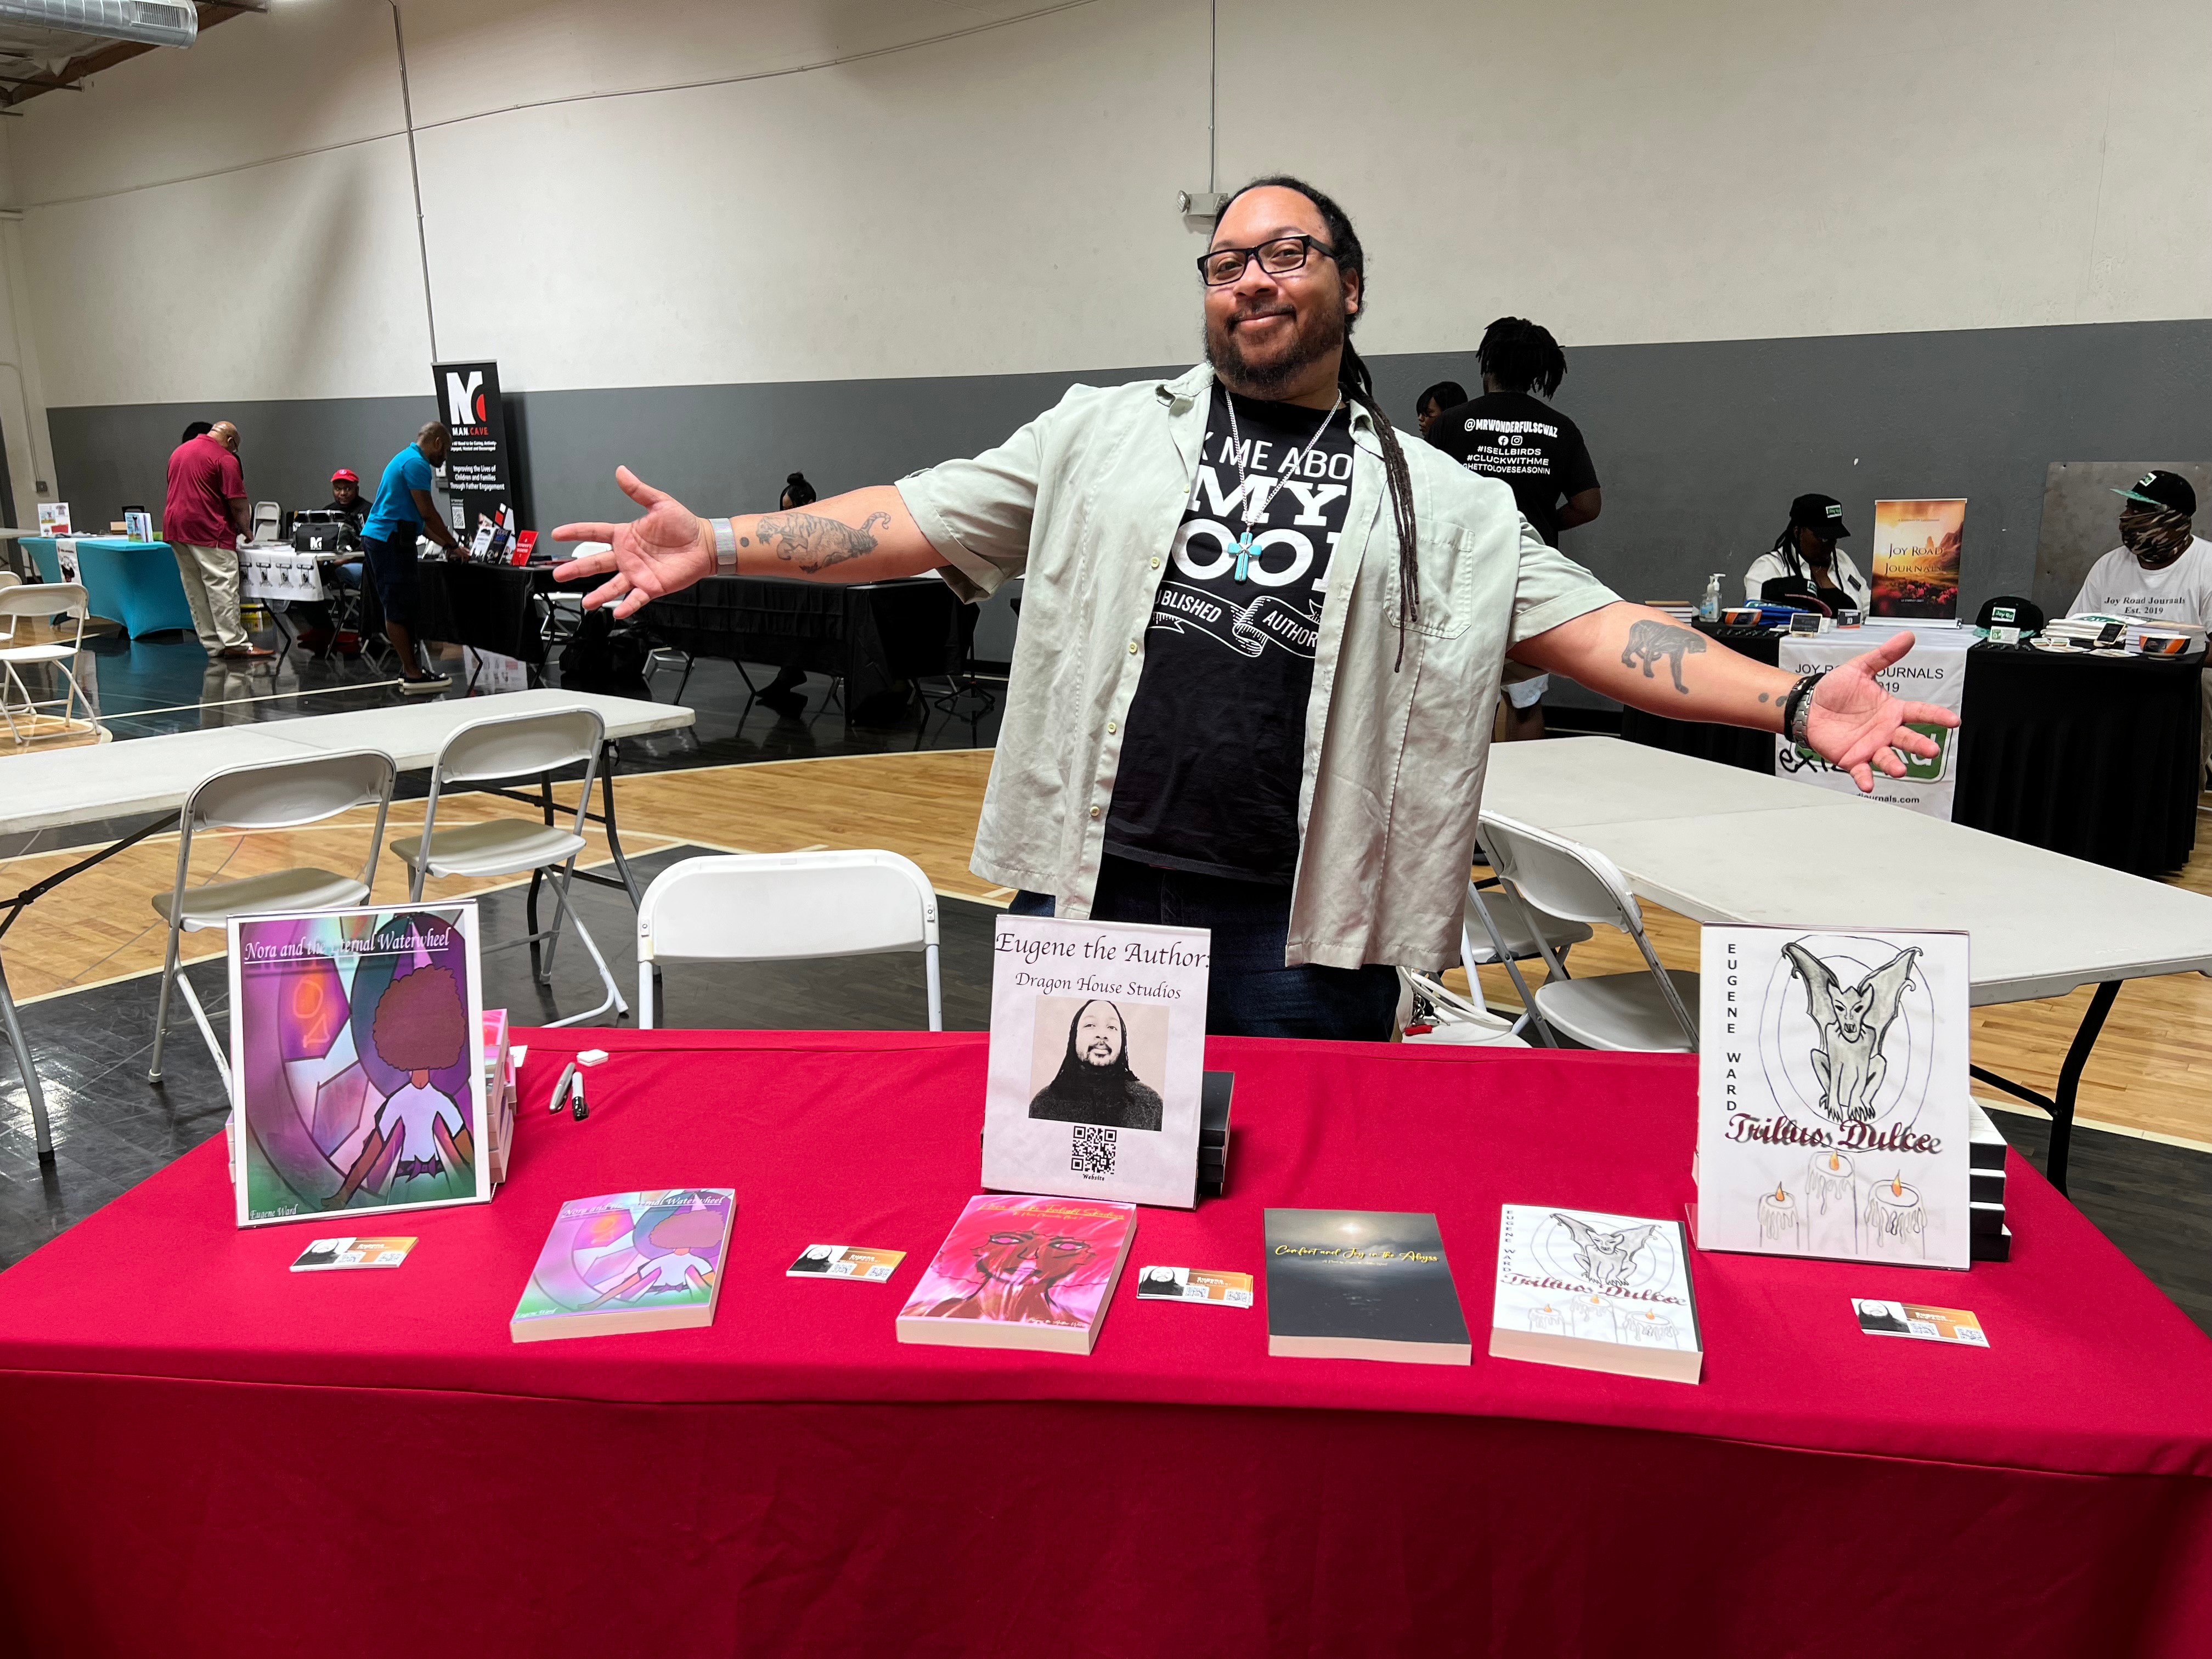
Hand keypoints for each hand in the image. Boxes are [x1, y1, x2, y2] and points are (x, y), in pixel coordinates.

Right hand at [551, 466, 713, 616]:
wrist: (705, 544)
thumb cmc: (684, 525)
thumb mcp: (659, 503)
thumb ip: (638, 490)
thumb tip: (622, 472)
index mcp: (624, 535)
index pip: (594, 533)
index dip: (575, 532)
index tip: (557, 533)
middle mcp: (627, 556)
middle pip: (596, 562)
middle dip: (576, 569)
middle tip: (560, 573)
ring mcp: (637, 573)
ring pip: (612, 586)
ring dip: (599, 594)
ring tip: (587, 602)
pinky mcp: (651, 586)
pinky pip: (636, 598)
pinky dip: (627, 605)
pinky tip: (617, 611)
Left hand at [1802, 630, 1958, 791]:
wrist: (1809, 705)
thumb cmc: (1835, 689)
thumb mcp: (1860, 668)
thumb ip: (1884, 655)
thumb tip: (1906, 638)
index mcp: (1892, 709)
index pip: (1920, 712)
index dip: (1937, 716)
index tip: (1953, 721)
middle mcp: (1885, 730)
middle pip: (1909, 738)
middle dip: (1920, 745)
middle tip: (1931, 750)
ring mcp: (1870, 746)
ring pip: (1888, 758)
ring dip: (1894, 765)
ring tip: (1899, 769)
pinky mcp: (1853, 758)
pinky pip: (1861, 771)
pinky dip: (1865, 778)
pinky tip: (1868, 784)